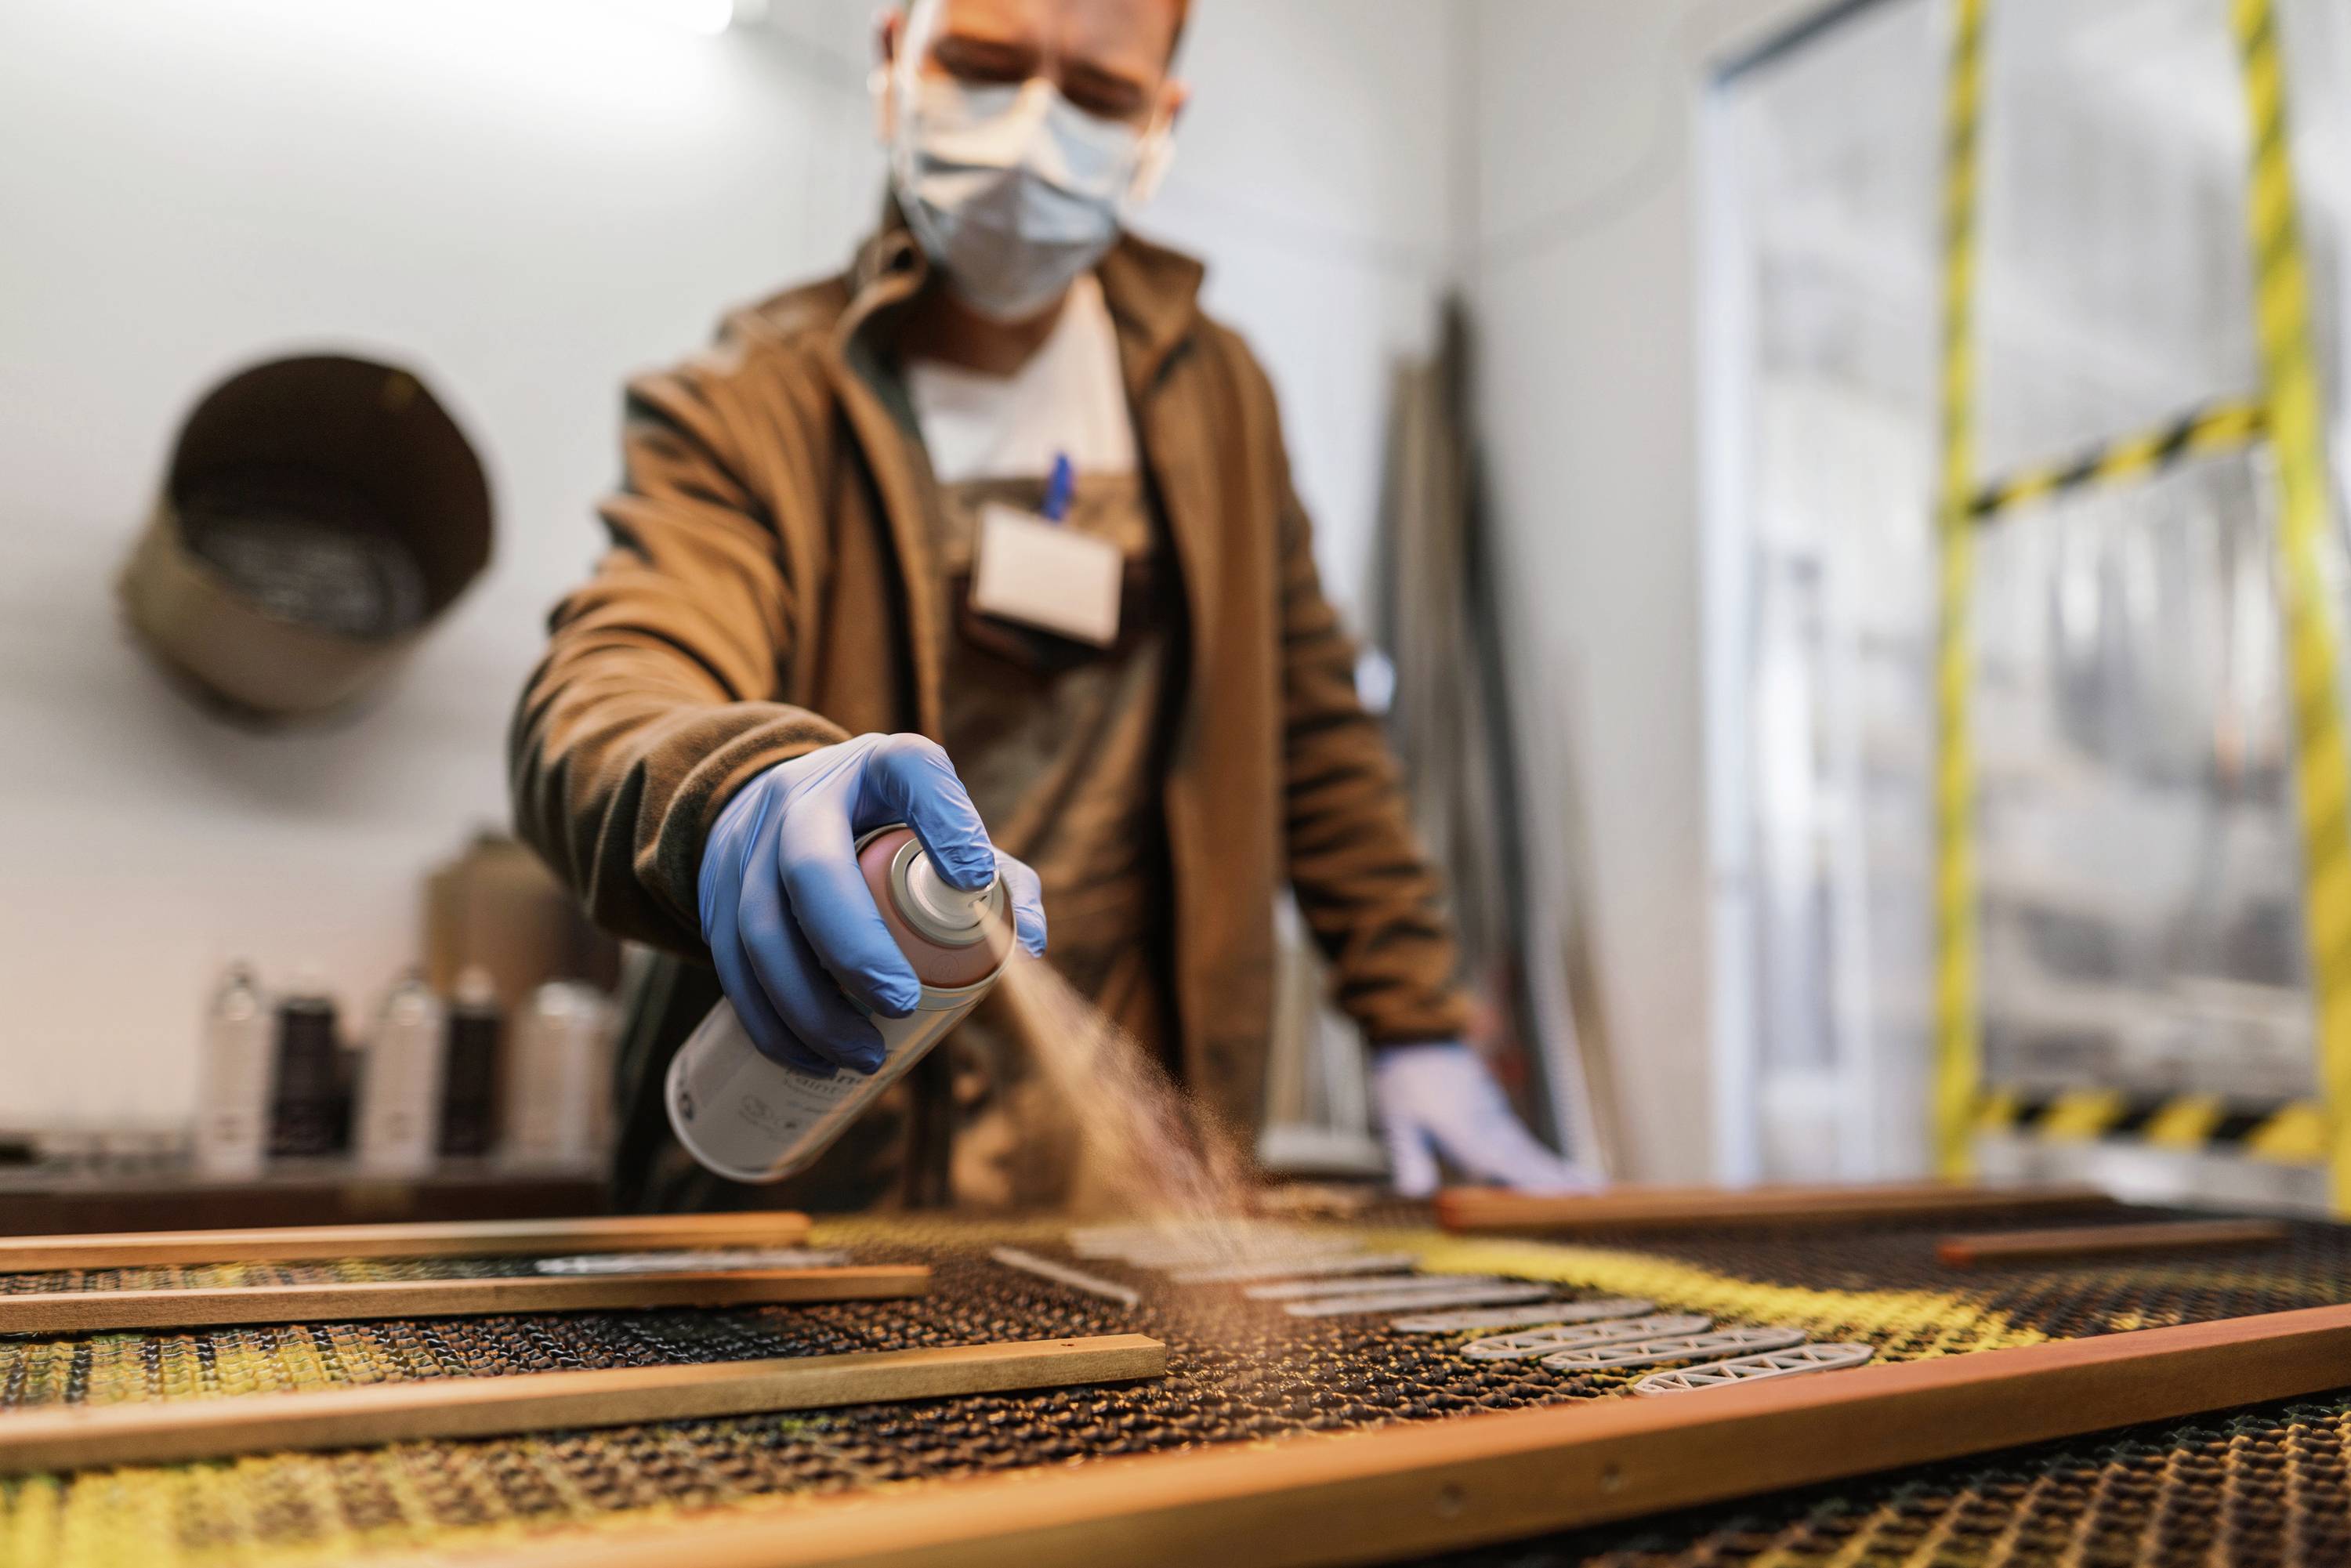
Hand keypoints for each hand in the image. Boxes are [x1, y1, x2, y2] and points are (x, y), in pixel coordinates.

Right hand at [697, 734, 1045, 1075]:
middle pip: (810, 866)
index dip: (945, 819)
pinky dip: (770, 1023)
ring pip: (759, 928)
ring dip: (809, 1007)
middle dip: (853, 946)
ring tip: (864, 1055)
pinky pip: (730, 964)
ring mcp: (748, 841)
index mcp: (879, 766)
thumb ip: (1000, 880)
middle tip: (901, 1004)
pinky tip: (813, 1060)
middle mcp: (805, 794)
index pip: (911, 769)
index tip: (974, 880)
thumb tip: (1030, 944)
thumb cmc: (891, 831)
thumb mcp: (946, 835)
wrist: (781, 808)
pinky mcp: (714, 892)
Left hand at [1371, 1042, 1599, 1197]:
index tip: (1565, 1198)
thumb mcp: (1396, 1120)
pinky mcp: (1493, 1112)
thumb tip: (1414, 1193)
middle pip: (1530, 1159)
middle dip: (1563, 1181)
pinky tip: (1554, 1171)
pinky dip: (1542, 1158)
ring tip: (1592, 1188)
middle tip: (1600, 1195)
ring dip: (1560, 1171)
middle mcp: (1488, 1124)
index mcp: (1466, 1129)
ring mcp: (1494, 1117)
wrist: (1417, 1033)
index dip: (1534, 1184)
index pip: (1505, 1164)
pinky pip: (1523, 1141)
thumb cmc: (1404, 1077)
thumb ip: (1409, 1157)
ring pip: (1531, 1150)